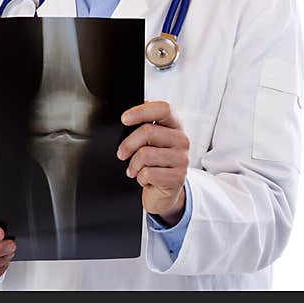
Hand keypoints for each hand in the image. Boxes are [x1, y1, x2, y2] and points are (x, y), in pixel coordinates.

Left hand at [116, 101, 189, 224]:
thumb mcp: (150, 143)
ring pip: (145, 154)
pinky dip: (140, 178)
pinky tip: (145, 180)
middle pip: (148, 131)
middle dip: (128, 144)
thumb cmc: (154, 164)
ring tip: (135, 170)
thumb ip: (144, 127)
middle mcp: (182, 140)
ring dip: (133, 165)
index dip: (142, 111)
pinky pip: (148, 173)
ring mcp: (182, 159)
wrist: (164, 193)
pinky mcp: (178, 178)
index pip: (163, 109)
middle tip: (121, 154)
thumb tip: (128, 116)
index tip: (124, 119)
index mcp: (175, 126)